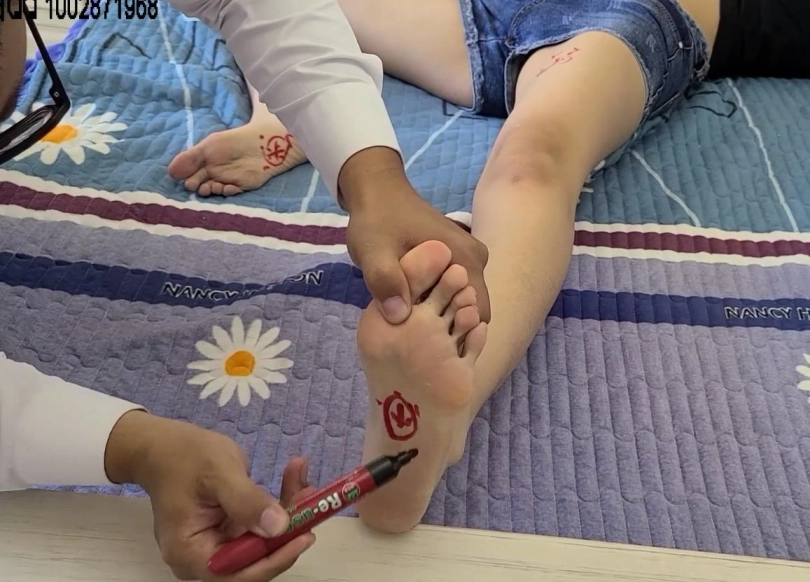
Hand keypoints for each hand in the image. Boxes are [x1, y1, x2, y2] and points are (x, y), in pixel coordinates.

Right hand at [105, 411, 315, 580]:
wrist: (163, 445)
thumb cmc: (183, 457)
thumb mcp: (218, 474)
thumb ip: (247, 502)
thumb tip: (279, 527)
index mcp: (192, 554)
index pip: (240, 573)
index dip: (276, 558)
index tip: (304, 535)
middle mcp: (203, 558)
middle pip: (256, 558)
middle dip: (286, 529)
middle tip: (310, 498)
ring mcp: (216, 545)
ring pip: (263, 540)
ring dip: (287, 511)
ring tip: (300, 477)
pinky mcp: (228, 530)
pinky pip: (259, 524)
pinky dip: (277, 502)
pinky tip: (292, 475)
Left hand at [338, 147, 490, 322]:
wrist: (378, 191)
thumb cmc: (378, 219)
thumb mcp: (373, 251)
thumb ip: (385, 281)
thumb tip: (400, 316)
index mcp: (467, 259)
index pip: (477, 315)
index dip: (456, 335)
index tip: (428, 341)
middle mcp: (476, 260)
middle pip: (471, 311)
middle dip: (448, 327)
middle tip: (415, 335)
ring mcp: (469, 259)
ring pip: (462, 302)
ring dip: (442, 315)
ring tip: (412, 323)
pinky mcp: (458, 260)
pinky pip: (455, 291)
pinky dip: (438, 302)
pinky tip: (414, 307)